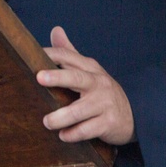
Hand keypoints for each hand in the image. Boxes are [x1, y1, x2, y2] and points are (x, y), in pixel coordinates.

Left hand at [36, 26, 135, 145]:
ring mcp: (104, 103)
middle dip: (58, 77)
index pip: (68, 57)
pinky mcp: (109, 123)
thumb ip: (70, 53)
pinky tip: (63, 136)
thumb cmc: (102, 90)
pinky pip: (88, 129)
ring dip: (62, 117)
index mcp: (90, 68)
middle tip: (38, 78)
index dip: (50, 55)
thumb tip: (55, 30)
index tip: (31, 56)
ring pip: (80, 109)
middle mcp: (98, 83)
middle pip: (77, 77)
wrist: (134, 113)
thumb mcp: (89, 70)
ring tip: (46, 122)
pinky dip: (74, 134)